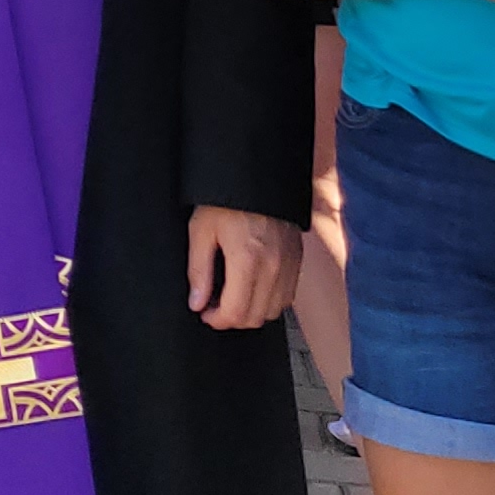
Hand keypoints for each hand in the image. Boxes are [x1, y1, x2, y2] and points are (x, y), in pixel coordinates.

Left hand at [187, 205, 298, 329]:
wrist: (259, 175)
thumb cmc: (226, 199)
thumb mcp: (201, 229)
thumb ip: (199, 271)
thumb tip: (197, 303)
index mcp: (247, 260)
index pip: (236, 313)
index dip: (217, 320)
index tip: (205, 312)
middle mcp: (273, 267)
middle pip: (256, 317)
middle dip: (232, 319)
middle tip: (215, 306)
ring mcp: (289, 264)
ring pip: (274, 311)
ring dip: (253, 311)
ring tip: (234, 297)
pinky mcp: (297, 259)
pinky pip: (287, 296)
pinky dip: (270, 300)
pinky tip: (253, 287)